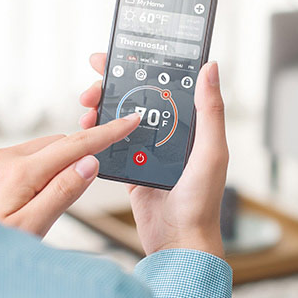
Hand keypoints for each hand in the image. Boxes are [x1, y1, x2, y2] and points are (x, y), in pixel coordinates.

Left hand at [0, 113, 140, 236]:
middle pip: (58, 144)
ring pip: (40, 150)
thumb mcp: (30, 228)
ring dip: (58, 161)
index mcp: (21, 172)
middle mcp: (4, 159)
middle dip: (83, 150)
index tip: (129, 121)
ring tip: (58, 196)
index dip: (106, 134)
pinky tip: (35, 193)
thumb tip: (89, 163)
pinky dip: (38, 167)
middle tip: (99, 169)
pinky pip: (22, 158)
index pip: (74, 145)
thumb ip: (61, 194)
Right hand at [78, 53, 227, 256]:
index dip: (141, 65)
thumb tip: (210, 67)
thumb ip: (210, 111)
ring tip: (85, 108)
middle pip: (136, 98)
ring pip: (119, 119)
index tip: (118, 54)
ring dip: (100, 109)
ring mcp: (148, 151)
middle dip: (111, 86)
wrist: (180, 244)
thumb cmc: (202, 201)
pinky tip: (85, 129)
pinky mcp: (131, 169)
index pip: (164, 84)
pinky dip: (96, 135)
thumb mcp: (211, 151)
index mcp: (190, 125)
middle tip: (92, 84)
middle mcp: (169, 133)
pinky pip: (110, 146)